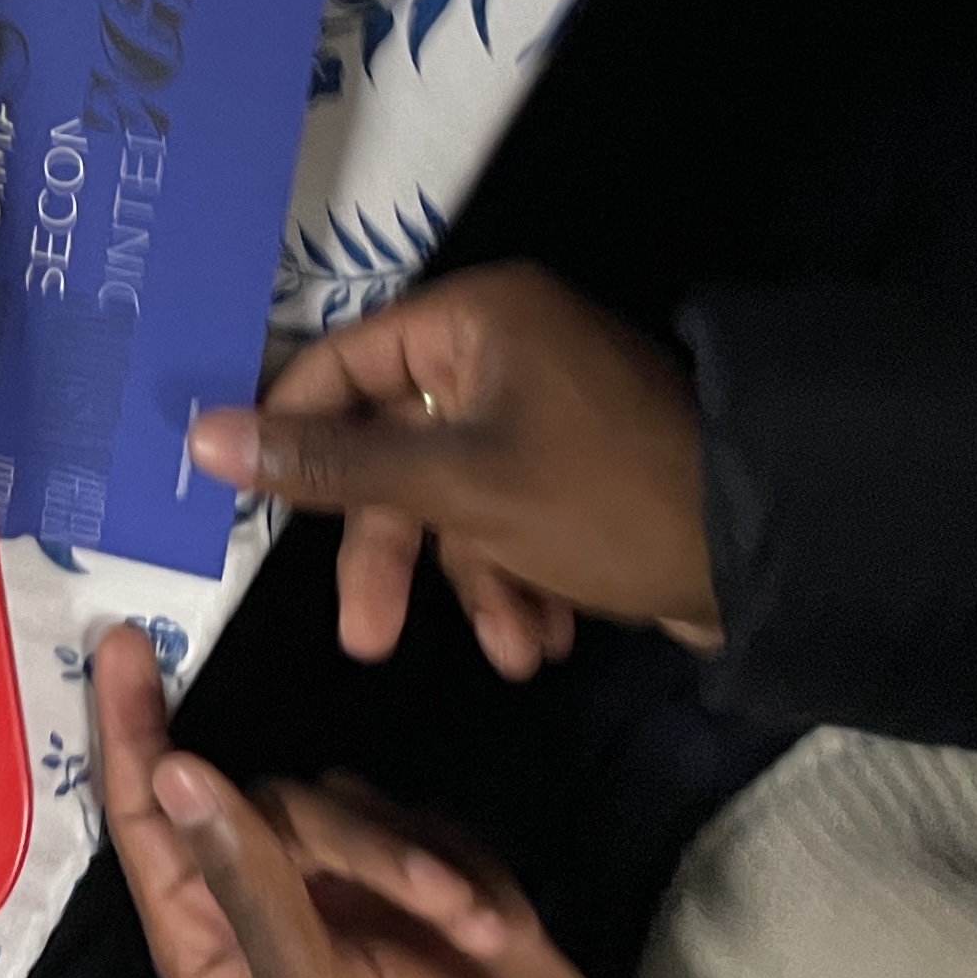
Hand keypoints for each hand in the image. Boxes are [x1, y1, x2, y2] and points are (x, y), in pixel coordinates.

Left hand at [91, 626, 634, 977]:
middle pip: (265, 805)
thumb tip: (175, 770)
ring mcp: (343, 891)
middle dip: (353, 843)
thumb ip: (251, 882)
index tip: (119, 644)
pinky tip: (499, 930)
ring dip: (416, 864)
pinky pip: (415, 822)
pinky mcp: (421, 877)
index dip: (129, 734)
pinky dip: (460, 868)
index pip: (148, 823)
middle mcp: (265, 908)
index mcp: (212, 950)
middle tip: (434, 904)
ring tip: (480, 932)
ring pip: (344, 806)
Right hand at [186, 262, 715, 677]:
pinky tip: (541, 641)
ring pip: (454, 497)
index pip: (335, 366)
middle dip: (395, 555)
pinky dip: (517, 579)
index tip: (241, 512)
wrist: (777, 556)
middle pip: (395, 448)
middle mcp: (503, 350)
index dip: (287, 439)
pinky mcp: (579, 468)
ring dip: (469, 583)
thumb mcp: (453, 487)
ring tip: (510, 655)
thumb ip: (324, 464)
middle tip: (367, 639)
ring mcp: (544, 410)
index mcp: (471, 321)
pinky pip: (511, 514)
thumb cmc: (601, 498)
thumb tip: (198, 435)